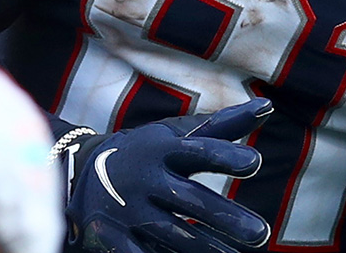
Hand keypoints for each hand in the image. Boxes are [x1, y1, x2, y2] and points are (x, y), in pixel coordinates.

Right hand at [64, 98, 273, 252]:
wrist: (79, 174)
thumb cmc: (147, 152)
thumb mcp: (177, 135)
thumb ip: (223, 126)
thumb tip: (267, 106)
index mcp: (162, 149)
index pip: (199, 151)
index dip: (225, 156)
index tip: (255, 163)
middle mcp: (146, 178)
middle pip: (191, 200)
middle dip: (227, 218)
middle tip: (262, 234)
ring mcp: (128, 210)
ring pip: (173, 234)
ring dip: (208, 249)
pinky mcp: (113, 238)